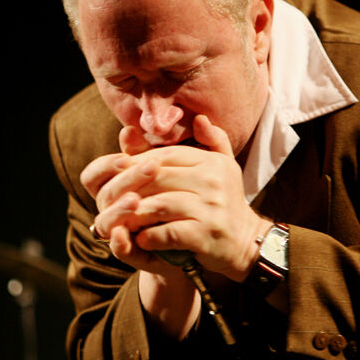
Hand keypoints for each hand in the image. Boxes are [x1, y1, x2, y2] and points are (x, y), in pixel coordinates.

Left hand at [81, 115, 270, 282]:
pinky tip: (141, 240)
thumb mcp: (224, 167)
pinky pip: (168, 232)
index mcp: (210, 162)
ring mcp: (209, 208)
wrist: (247, 241)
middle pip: (157, 178)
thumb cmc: (227, 201)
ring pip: (158, 204)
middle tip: (112, 199)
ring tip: (122, 221)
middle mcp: (211, 181)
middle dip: (131, 189)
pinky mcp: (204, 234)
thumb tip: (200, 118)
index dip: (137, 164)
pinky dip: (150, 237)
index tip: (120, 175)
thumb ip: (213, 140)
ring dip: (136, 214)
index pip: (164, 155)